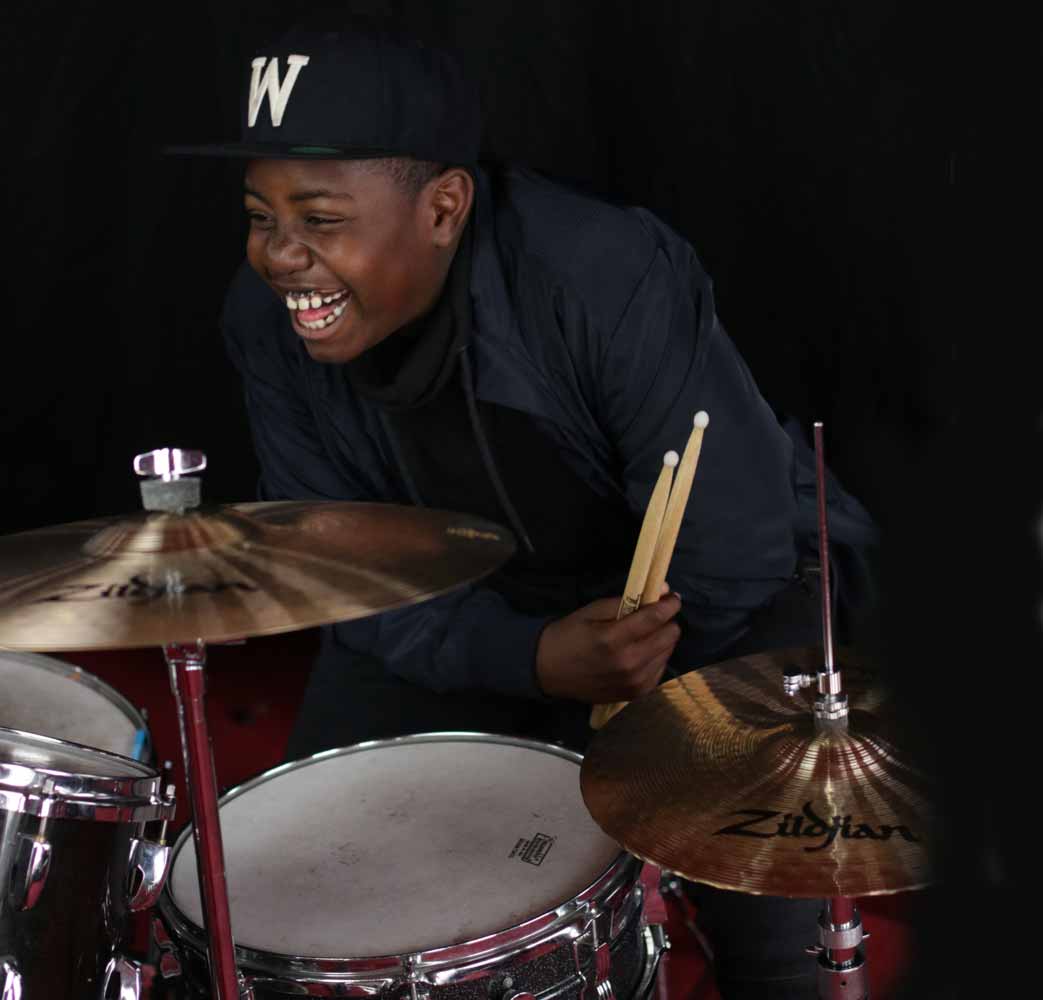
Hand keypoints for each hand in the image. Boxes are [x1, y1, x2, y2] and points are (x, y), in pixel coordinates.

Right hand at [535, 592, 681, 702]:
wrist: (547, 671)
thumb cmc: (568, 635)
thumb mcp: (592, 610)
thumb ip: (627, 601)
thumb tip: (661, 591)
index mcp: (613, 639)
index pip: (655, 618)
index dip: (669, 604)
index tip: (672, 597)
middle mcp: (628, 663)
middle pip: (668, 636)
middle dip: (667, 621)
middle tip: (657, 614)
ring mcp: (633, 682)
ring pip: (668, 653)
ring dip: (663, 639)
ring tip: (648, 633)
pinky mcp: (635, 694)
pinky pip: (660, 671)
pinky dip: (657, 658)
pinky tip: (643, 651)